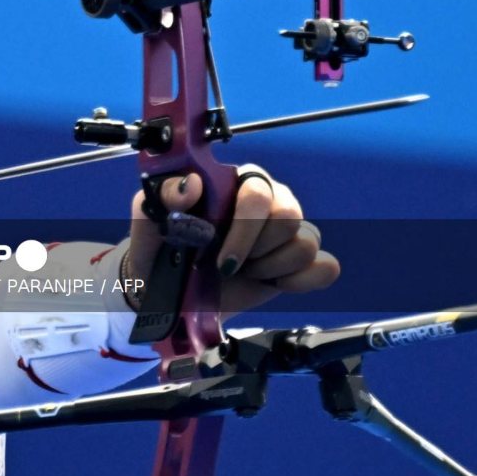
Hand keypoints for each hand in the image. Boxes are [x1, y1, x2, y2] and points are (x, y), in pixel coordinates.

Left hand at [125, 163, 339, 317]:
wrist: (168, 292)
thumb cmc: (160, 248)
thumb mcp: (150, 218)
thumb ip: (166, 195)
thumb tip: (191, 183)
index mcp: (233, 182)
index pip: (259, 191)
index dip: (245, 227)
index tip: (219, 258)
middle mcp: (266, 200)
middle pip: (289, 215)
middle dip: (255, 250)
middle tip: (226, 265)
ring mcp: (285, 231)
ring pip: (306, 243)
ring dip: (269, 268)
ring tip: (241, 272)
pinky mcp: (299, 262)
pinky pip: (326, 266)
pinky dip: (299, 281)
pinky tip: (269, 282)